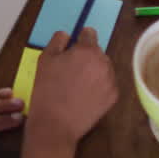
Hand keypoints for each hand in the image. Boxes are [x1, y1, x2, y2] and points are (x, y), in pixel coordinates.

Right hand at [26, 28, 117, 147]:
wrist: (55, 124)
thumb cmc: (47, 90)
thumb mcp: (45, 59)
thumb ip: (57, 41)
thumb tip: (67, 35)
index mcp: (87, 50)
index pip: (89, 33)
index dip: (79, 39)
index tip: (72, 48)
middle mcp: (103, 63)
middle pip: (97, 51)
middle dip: (86, 56)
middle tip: (71, 70)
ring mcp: (111, 80)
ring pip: (103, 67)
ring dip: (94, 70)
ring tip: (77, 85)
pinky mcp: (113, 97)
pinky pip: (107, 84)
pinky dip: (99, 86)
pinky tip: (84, 95)